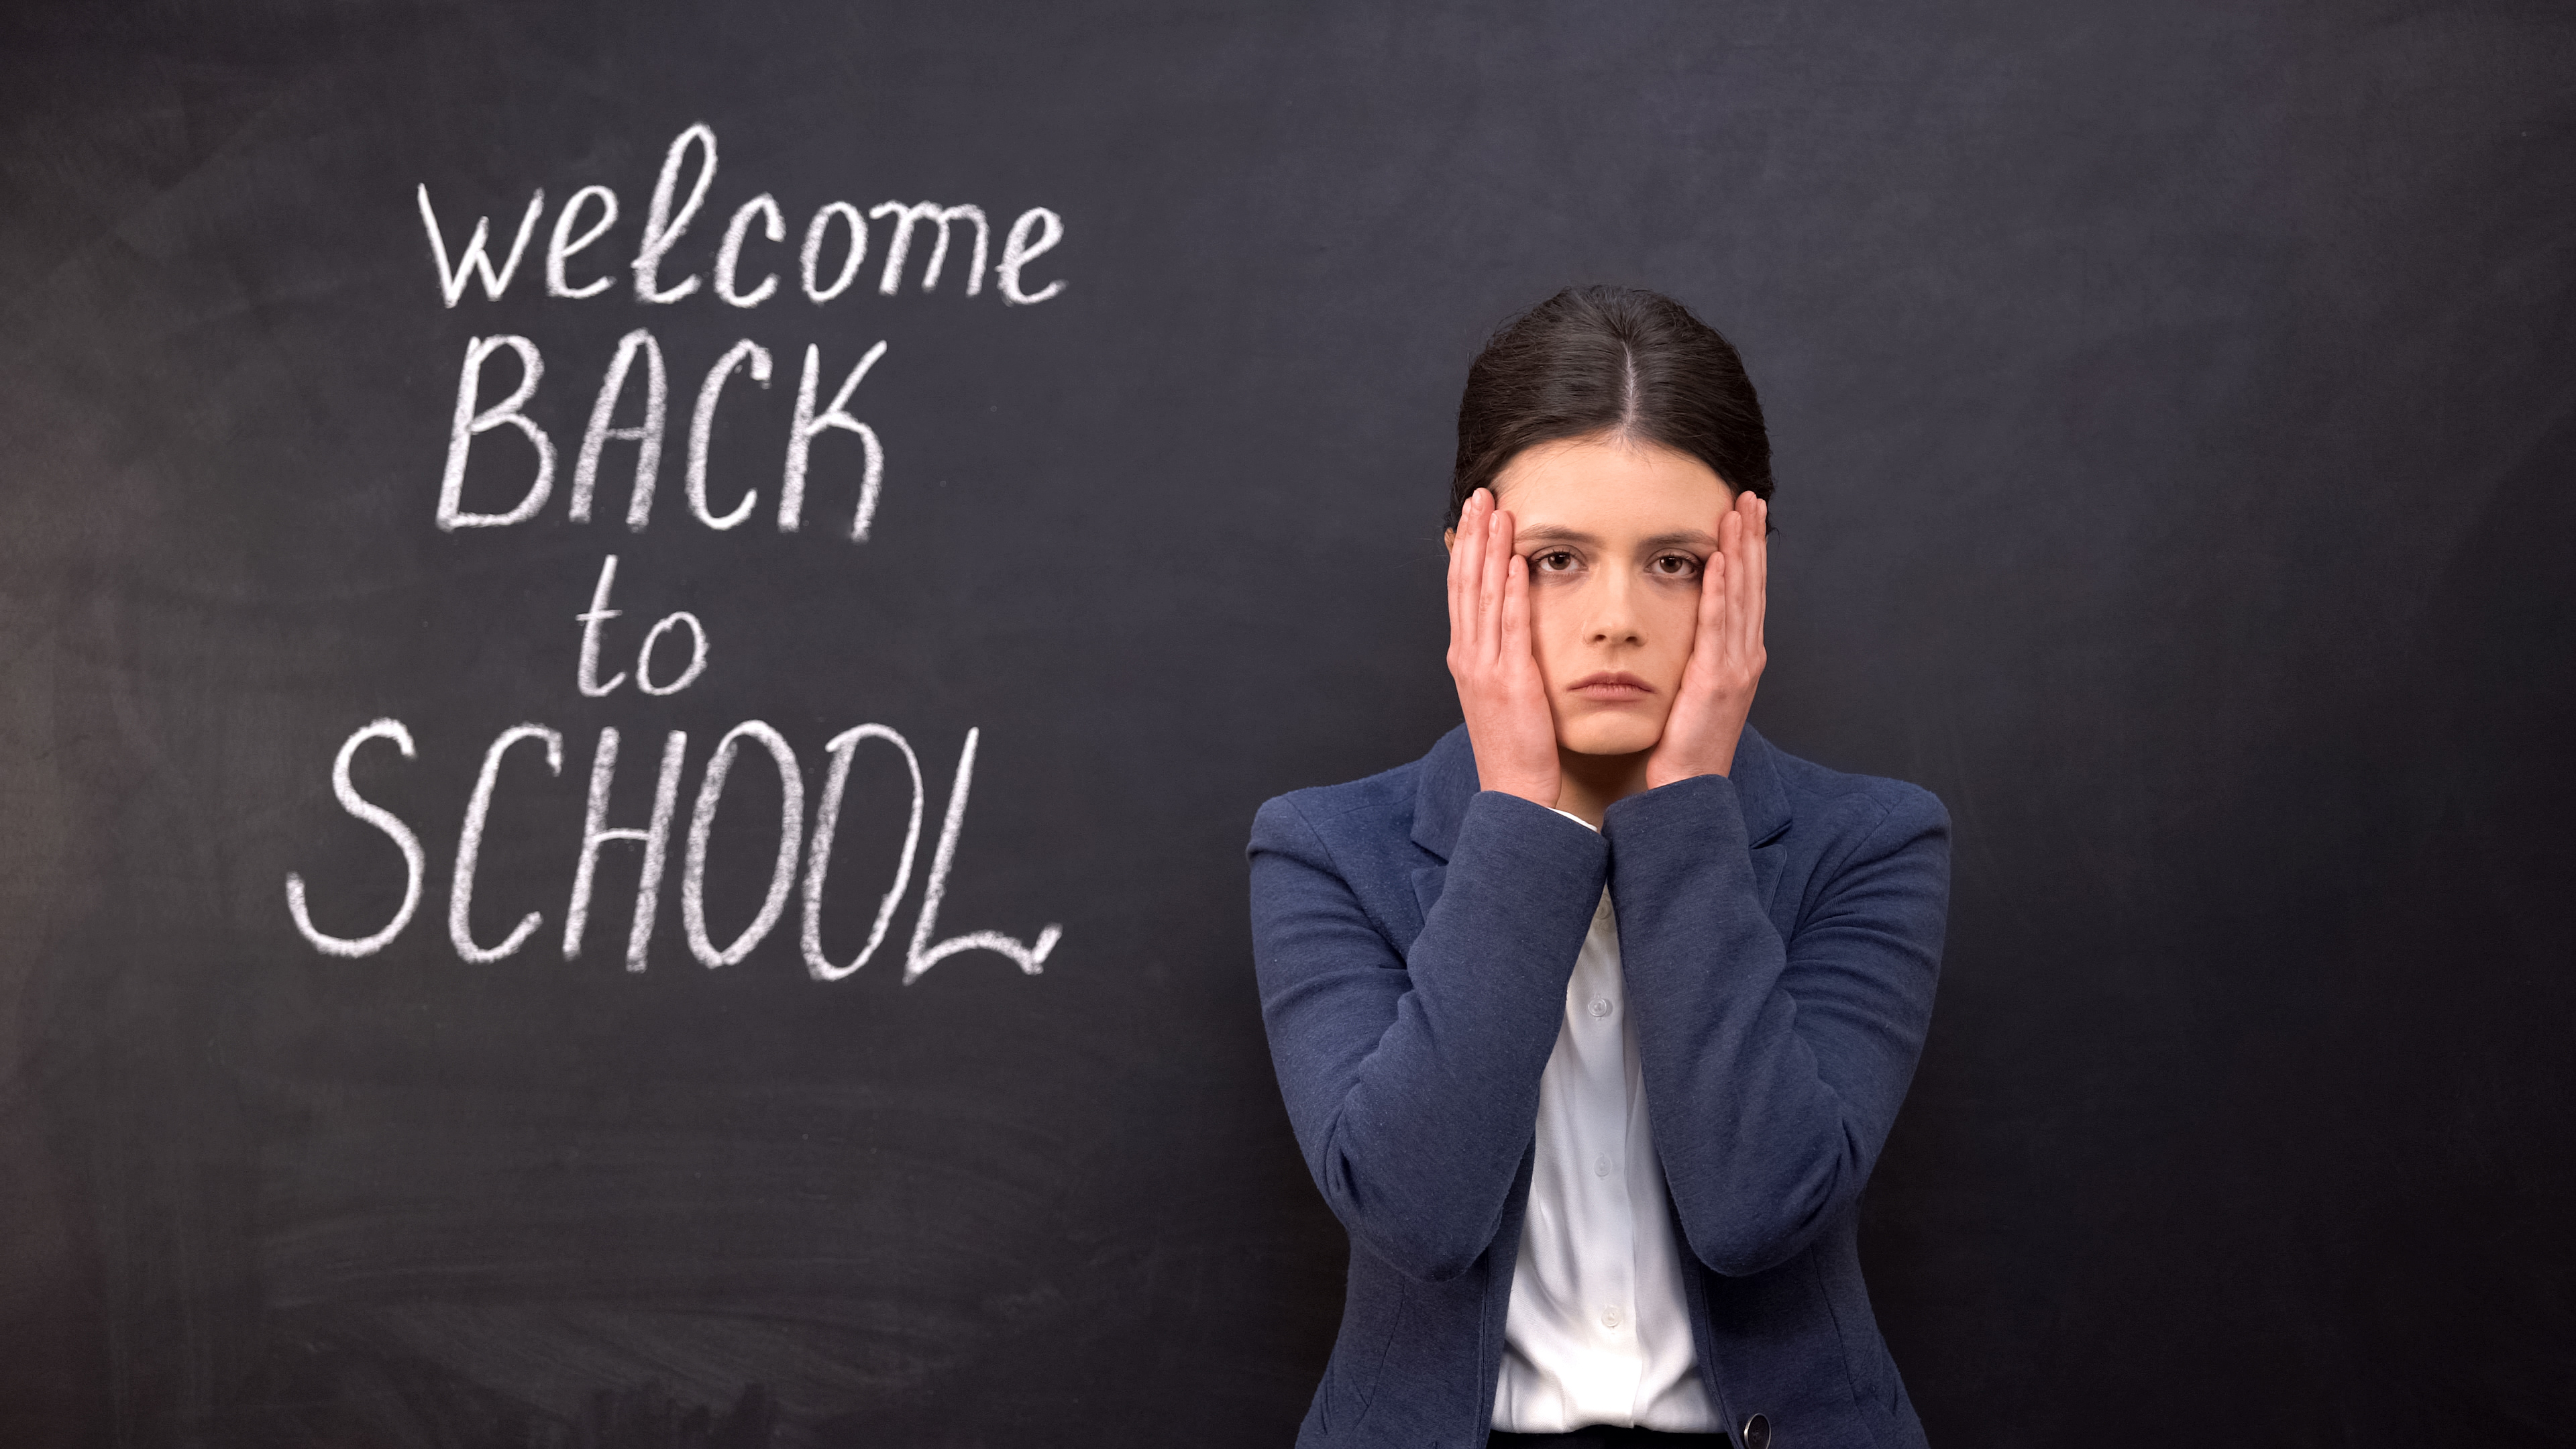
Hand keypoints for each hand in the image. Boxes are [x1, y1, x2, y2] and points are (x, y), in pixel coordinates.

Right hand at [1446, 487, 1559, 805]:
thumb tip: (1506, 621)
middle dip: (1474, 536)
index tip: (1475, 514)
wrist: (1513, 791)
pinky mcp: (1510, 680)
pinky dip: (1509, 592)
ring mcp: (1485, 667)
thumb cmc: (1513, 746)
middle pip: (1466, 583)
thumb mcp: (1498, 693)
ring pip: (1483, 596)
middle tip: (1482, 495)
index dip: (1467, 548)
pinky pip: (1509, 627)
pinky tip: (1515, 562)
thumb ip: (1498, 655)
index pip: (1461, 590)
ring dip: (1491, 550)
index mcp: (1465, 657)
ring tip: (1498, 512)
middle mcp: (1468, 656)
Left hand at [1644, 490, 1766, 787]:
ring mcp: (1734, 668)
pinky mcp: (1715, 680)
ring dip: (1740, 552)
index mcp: (1740, 658)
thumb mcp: (1696, 692)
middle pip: (1752, 587)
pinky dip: (1721, 592)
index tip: (1744, 516)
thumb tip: (1690, 630)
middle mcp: (1745, 658)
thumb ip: (1699, 658)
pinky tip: (1720, 561)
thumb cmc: (1685, 745)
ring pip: (1740, 599)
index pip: (1747, 594)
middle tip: (1750, 498)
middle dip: (1751, 540)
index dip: (1748, 553)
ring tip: (1738, 514)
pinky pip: (1718, 627)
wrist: (1689, 789)